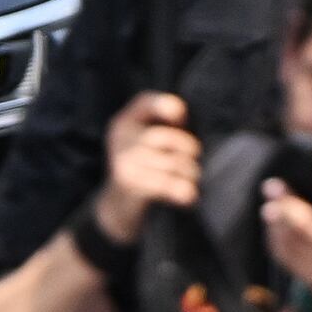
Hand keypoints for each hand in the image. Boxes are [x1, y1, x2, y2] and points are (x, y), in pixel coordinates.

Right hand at [89, 89, 201, 249]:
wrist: (116, 209)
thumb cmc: (142, 169)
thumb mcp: (145, 142)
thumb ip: (163, 124)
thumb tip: (182, 115)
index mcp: (125, 122)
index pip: (145, 102)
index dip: (165, 105)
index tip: (182, 115)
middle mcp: (120, 139)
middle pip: (163, 136)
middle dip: (186, 147)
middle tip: (195, 157)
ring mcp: (123, 163)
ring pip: (169, 162)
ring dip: (189, 172)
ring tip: (193, 177)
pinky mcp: (130, 186)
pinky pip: (164, 183)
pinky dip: (181, 189)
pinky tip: (190, 194)